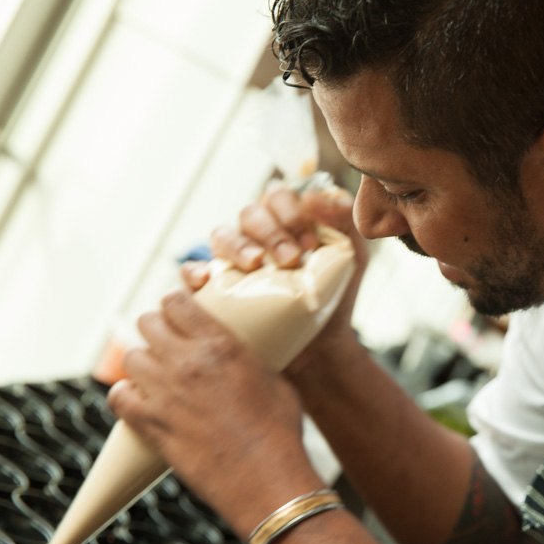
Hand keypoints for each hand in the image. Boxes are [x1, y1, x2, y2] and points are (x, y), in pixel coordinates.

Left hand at [108, 289, 323, 533]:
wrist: (266, 479)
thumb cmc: (278, 432)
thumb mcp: (274, 380)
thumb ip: (248, 359)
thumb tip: (242, 356)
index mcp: (220, 345)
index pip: (176, 301)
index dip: (175, 304)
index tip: (179, 312)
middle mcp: (187, 363)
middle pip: (147, 323)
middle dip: (156, 328)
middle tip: (167, 341)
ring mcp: (164, 394)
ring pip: (131, 357)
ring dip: (142, 360)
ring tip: (156, 372)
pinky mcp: (151, 425)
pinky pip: (119, 396)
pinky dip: (126, 394)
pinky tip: (140, 398)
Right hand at [181, 183, 368, 363]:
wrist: (322, 347)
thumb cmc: (334, 296)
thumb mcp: (351, 256)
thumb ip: (342, 219)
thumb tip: (313, 196)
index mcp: (284, 220)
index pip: (279, 197)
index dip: (292, 213)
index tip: (311, 244)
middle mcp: (255, 235)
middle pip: (250, 214)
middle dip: (271, 232)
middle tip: (291, 259)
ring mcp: (232, 260)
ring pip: (221, 235)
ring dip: (238, 246)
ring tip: (256, 264)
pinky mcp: (215, 289)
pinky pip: (192, 272)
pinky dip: (196, 271)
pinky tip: (208, 278)